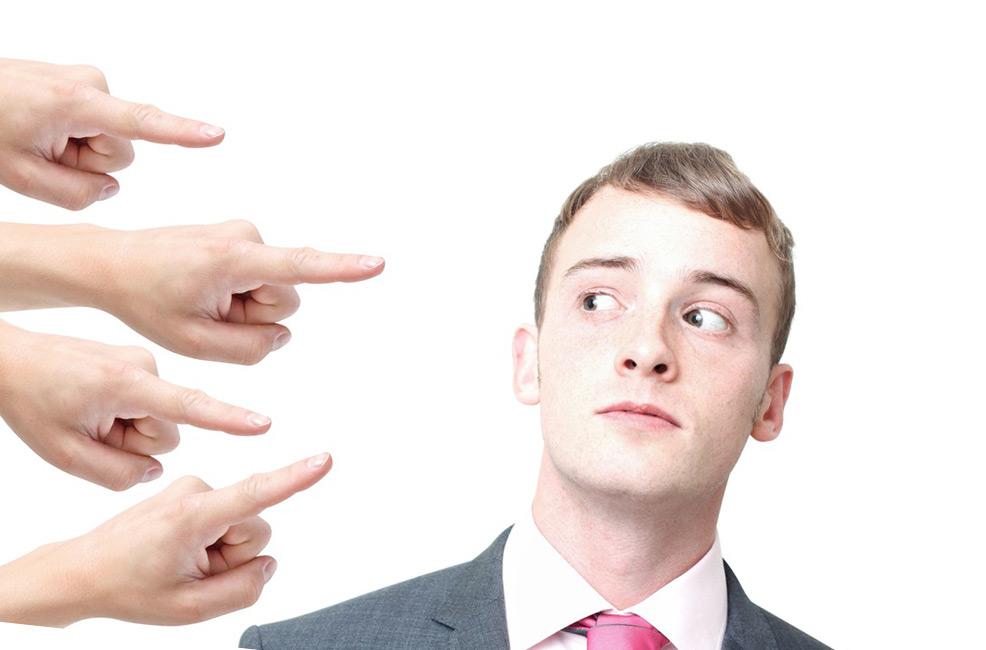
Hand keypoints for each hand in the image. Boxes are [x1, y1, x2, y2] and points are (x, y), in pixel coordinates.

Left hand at [0, 57, 223, 209]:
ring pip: (109, 139)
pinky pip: (96, 125)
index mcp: (76, 104)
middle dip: (87, 160)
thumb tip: (111, 187)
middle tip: (43, 152)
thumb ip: (79, 195)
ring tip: (38, 137)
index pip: (141, 123)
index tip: (217, 135)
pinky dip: (72, 135)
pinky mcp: (85, 81)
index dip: (182, 133)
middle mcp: (92, 84)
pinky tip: (41, 126)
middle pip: (120, 149)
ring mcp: (89, 80)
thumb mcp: (22, 178)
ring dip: (78, 149)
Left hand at [0, 321, 271, 490]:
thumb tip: (155, 469)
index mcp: (128, 386)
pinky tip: (91, 401)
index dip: (229, 419)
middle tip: (91, 430)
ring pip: (159, 416)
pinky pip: (149, 400)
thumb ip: (118, 473)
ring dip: (129, 426)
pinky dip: (125, 410)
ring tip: (87, 413)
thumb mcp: (63, 454)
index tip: (263, 425)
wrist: (10, 356)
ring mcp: (144, 360)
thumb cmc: (32, 401)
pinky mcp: (141, 360)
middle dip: (137, 439)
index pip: (191, 407)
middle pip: (168, 428)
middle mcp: (146, 366)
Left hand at [0, 453, 331, 625]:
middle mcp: (196, 490)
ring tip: (178, 562)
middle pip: (254, 525)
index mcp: (194, 515)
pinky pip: (224, 519)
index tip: (324, 460)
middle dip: (234, 555)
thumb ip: (242, 590)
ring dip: (220, 551)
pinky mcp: (191, 491)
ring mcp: (193, 487)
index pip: (256, 493)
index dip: (295, 478)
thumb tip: (266, 564)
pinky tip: (176, 551)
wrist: (82, 571)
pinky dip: (209, 542)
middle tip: (191, 572)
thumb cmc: (127, 588)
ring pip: (240, 524)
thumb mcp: (188, 609)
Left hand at [91, 219, 384, 363]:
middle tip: (204, 313)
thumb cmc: (147, 302)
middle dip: (253, 316)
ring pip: (272, 292)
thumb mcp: (192, 342)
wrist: (114, 263)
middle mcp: (247, 237)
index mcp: (234, 260)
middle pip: (283, 299)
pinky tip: (202, 289)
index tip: (377, 264)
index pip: (301, 268)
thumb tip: (282, 333)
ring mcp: (245, 234)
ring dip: (242, 308)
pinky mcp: (242, 238)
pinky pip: (259, 281)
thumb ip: (250, 348)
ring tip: (199, 299)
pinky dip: (236, 295)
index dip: (342, 270)